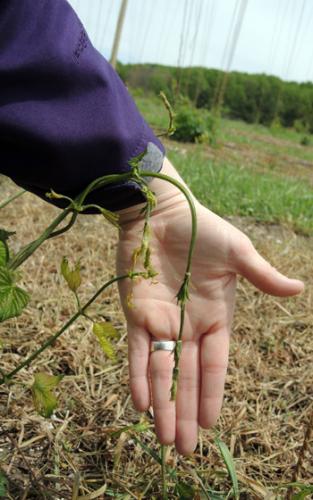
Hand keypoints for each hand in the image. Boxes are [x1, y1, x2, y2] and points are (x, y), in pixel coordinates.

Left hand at [116, 158, 303, 454]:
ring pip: (161, 370)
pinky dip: (137, 375)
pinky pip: (137, 350)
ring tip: (163, 438)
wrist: (161, 211)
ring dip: (162, 403)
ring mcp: (161, 320)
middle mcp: (187, 325)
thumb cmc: (202, 229)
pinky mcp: (136, 312)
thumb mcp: (238, 253)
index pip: (214, 364)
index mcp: (215, 316)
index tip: (212, 424)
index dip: (212, 393)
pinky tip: (140, 403)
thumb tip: (299, 290)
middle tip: (184, 448)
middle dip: (186, 411)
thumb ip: (261, 276)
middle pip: (187, 376)